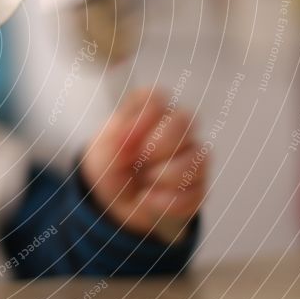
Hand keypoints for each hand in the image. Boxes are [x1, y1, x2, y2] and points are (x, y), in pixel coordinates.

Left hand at [81, 88, 206, 243]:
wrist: (113, 201)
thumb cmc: (110, 164)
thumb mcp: (101, 149)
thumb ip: (114, 135)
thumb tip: (130, 132)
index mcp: (150, 112)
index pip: (157, 98)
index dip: (141, 118)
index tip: (125, 135)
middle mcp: (177, 130)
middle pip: (185, 120)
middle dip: (159, 144)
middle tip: (139, 158)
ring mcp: (191, 157)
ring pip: (197, 158)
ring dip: (163, 175)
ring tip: (144, 181)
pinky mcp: (198, 187)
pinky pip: (195, 192)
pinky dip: (166, 201)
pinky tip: (148, 199)